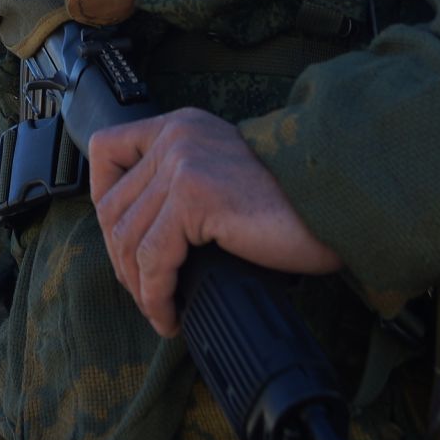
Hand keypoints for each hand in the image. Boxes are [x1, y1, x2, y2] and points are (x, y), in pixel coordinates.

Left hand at [88, 107, 340, 336]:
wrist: (338, 203)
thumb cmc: (291, 202)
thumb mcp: (225, 175)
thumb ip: (184, 183)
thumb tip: (139, 239)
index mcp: (180, 125)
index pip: (106, 149)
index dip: (102, 200)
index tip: (121, 241)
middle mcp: (176, 137)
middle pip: (112, 205)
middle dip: (121, 260)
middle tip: (147, 294)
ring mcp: (183, 163)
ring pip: (127, 237)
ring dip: (138, 287)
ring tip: (160, 311)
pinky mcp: (195, 196)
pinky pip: (153, 259)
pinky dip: (156, 296)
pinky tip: (170, 314)